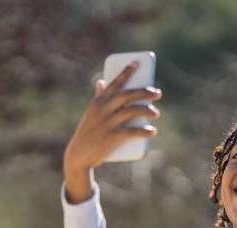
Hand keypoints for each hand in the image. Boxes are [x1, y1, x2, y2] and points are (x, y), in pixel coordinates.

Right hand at [62, 61, 161, 202]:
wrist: (79, 156)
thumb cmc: (87, 133)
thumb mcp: (91, 113)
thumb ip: (98, 97)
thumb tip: (101, 81)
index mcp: (99, 102)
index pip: (115, 83)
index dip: (126, 72)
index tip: (137, 63)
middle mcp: (103, 110)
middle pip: (128, 96)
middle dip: (144, 92)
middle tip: (157, 93)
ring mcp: (108, 123)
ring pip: (132, 111)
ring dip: (147, 110)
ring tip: (156, 114)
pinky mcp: (112, 137)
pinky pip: (132, 132)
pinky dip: (144, 131)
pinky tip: (152, 131)